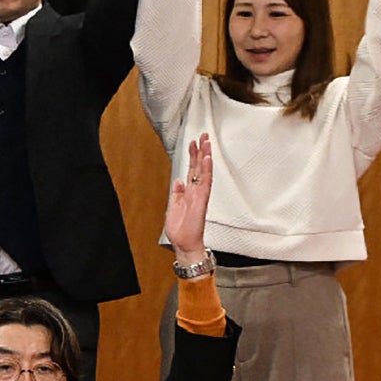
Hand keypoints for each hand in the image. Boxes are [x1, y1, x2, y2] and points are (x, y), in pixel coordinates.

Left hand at [165, 134, 213, 261]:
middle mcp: (196, 192)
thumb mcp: (173, 208)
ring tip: (206, 143)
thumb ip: (177, 194)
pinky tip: (207, 160)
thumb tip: (178, 181)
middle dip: (201, 152)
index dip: (193, 157)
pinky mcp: (201, 201)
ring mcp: (200, 196)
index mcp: (189, 193)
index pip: (193, 171)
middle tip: (203, 136)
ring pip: (204, 172)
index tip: (193, 143)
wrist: (185, 244)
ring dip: (205, 157)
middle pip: (200, 168)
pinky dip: (206, 171)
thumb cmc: (181, 229)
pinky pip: (205, 184)